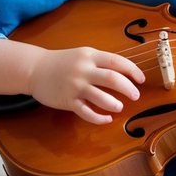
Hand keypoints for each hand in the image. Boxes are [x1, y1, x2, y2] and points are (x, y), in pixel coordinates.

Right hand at [28, 47, 145, 124]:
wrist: (35, 69)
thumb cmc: (62, 63)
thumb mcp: (82, 55)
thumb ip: (101, 63)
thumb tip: (125, 74)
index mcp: (90, 56)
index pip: (117, 61)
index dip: (132, 71)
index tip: (141, 80)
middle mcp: (83, 70)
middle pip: (113, 79)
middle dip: (128, 89)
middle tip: (135, 96)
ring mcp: (75, 86)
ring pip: (101, 97)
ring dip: (114, 104)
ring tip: (119, 107)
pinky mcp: (68, 101)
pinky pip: (87, 112)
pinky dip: (100, 118)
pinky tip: (107, 119)